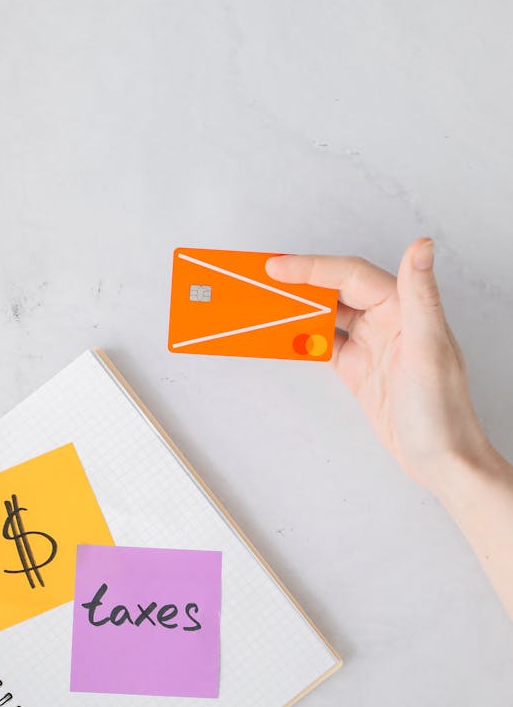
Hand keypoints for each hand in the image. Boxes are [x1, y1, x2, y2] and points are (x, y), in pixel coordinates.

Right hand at [265, 240, 493, 495]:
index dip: (313, 268)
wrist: (440, 460)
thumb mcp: (431, 350)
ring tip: (265, 306)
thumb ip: (422, 296)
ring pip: (325, 315)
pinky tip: (281, 338)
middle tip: (262, 282)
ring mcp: (370, 344)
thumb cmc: (443, 410)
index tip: (278, 268)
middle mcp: (387, 320)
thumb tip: (421, 246)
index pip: (351, 275)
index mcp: (404, 307)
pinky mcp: (357, 369)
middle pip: (334, 289)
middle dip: (298, 283)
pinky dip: (300, 340)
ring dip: (296, 310)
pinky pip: (322, 344)